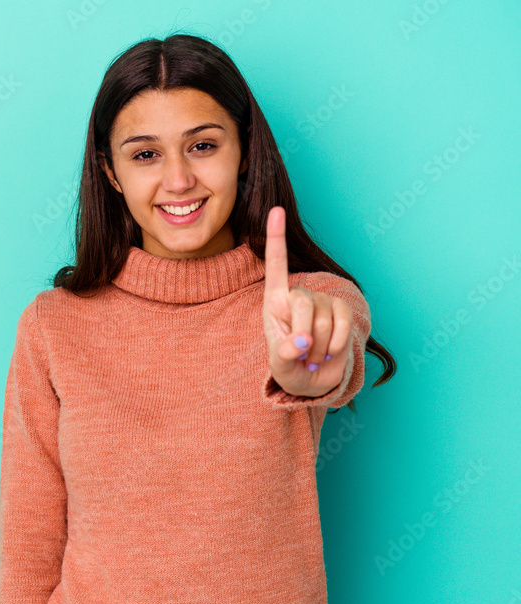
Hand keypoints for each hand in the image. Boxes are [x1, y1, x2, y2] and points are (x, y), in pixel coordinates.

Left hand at [262, 206, 352, 397]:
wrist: (313, 381)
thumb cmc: (288, 367)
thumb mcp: (279, 365)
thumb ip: (284, 354)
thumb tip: (302, 342)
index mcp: (274, 302)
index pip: (276, 265)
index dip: (275, 238)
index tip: (277, 209)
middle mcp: (298, 296)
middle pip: (303, 301)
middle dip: (302, 333)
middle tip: (301, 355)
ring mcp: (322, 302)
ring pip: (324, 316)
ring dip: (318, 345)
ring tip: (312, 356)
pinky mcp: (341, 311)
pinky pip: (343, 320)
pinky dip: (336, 342)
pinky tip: (328, 353)